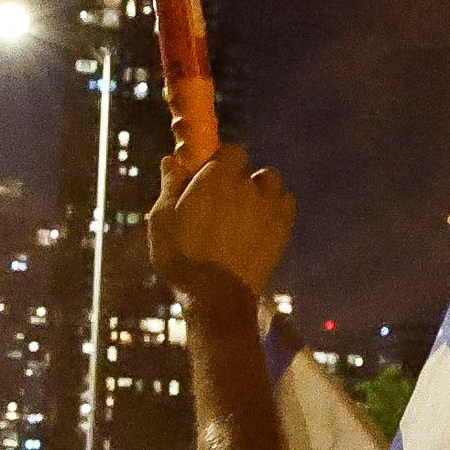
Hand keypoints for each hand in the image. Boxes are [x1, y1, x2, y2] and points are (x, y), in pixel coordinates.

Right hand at [149, 149, 295, 306]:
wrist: (215, 298)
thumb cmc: (181, 258)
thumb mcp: (163, 220)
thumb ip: (170, 186)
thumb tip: (170, 160)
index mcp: (217, 179)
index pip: (232, 151)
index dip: (222, 161)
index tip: (210, 176)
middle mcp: (248, 187)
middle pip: (253, 169)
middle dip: (241, 180)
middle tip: (222, 202)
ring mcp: (269, 209)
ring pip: (272, 185)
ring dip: (262, 192)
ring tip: (245, 213)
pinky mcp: (282, 231)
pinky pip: (287, 205)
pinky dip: (277, 209)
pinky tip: (260, 225)